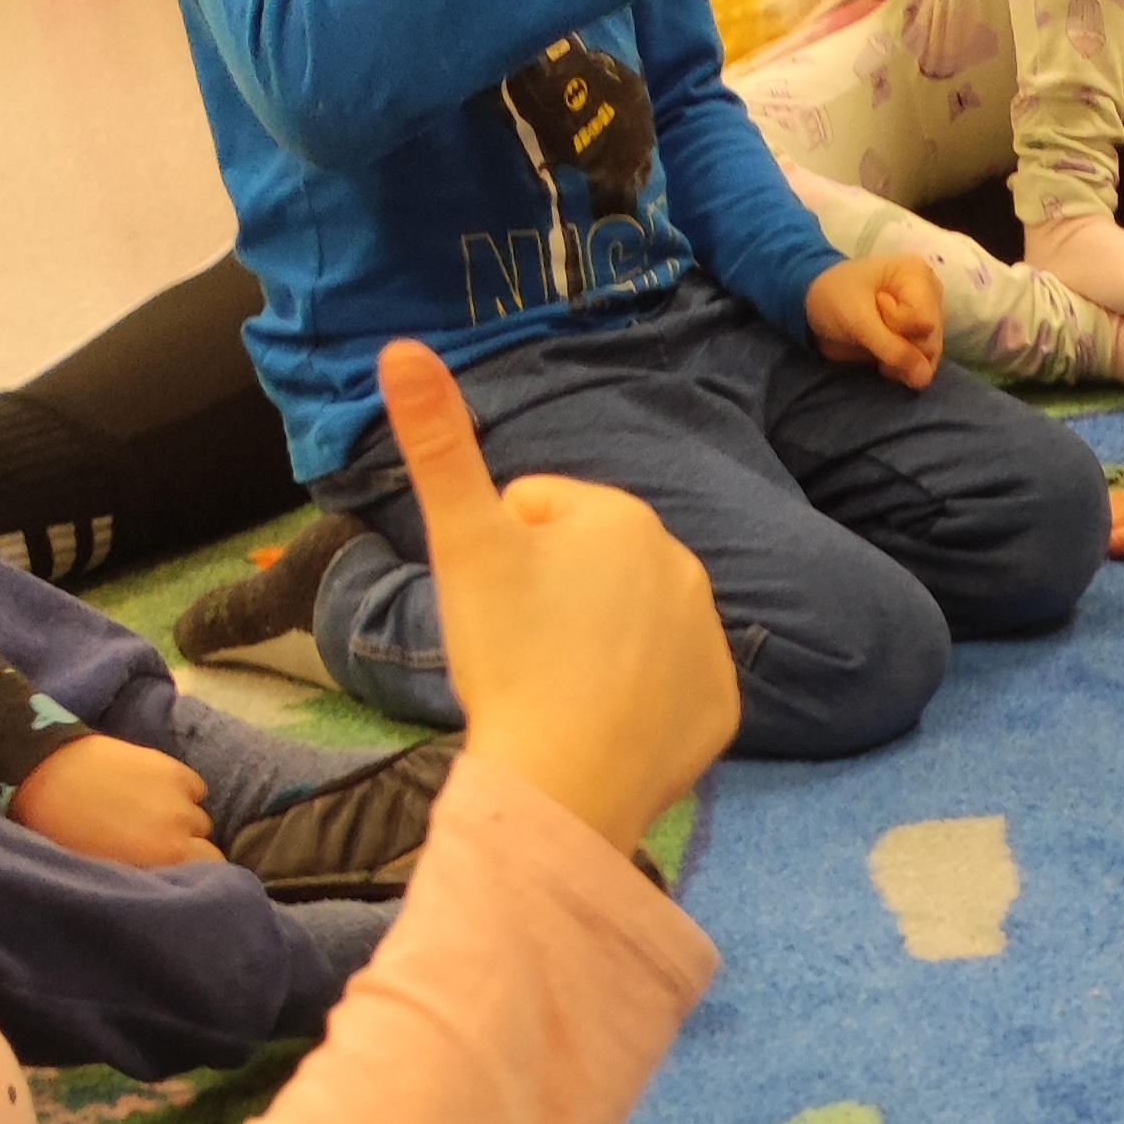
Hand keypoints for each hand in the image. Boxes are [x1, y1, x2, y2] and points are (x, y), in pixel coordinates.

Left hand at [10, 734, 220, 869]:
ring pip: (198, 815)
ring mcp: (180, 796)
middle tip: (155, 839)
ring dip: (181, 816)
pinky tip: (156, 790)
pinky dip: (181, 790)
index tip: (174, 866)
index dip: (193, 869)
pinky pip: (194, 787)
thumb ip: (146, 872)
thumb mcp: (105, 867)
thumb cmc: (62, 829)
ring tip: (152, 812)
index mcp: (167, 858)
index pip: (210, 869)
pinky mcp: (173, 768)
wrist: (41, 772)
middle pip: (203, 841)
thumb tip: (167, 876)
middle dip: (186, 843)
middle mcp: (183, 829)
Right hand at [378, 337, 737, 855]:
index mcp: (625, 518)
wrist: (565, 778)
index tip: (499, 607)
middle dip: (551, 597)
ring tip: (560, 686)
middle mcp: (687, 568)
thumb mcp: (463, 543)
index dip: (502, 556)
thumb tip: (402, 344)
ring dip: (591, 645)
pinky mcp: (722, 706)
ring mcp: (713, 640)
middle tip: (524, 650)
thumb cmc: (510, 655)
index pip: (538, 514)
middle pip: (587, 569)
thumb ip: (435, 443)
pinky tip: (604, 722)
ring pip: (626, 626)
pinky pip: (667, 688)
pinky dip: (635, 701)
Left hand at [804, 253, 944, 390]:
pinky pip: (925, 361)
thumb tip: (926, 378)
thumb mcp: (858, 321)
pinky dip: (904, 367)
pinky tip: (885, 359)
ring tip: (876, 347)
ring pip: (930, 354)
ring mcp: (928, 315)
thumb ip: (892, 349)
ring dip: (902, 361)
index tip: (874, 309)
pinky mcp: (920, 334)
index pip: (925, 321)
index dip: (899, 327)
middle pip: (932, 339)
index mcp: (918, 274)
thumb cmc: (833, 297)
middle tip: (872, 333)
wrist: (814, 303)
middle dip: (902, 348)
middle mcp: (931, 292)